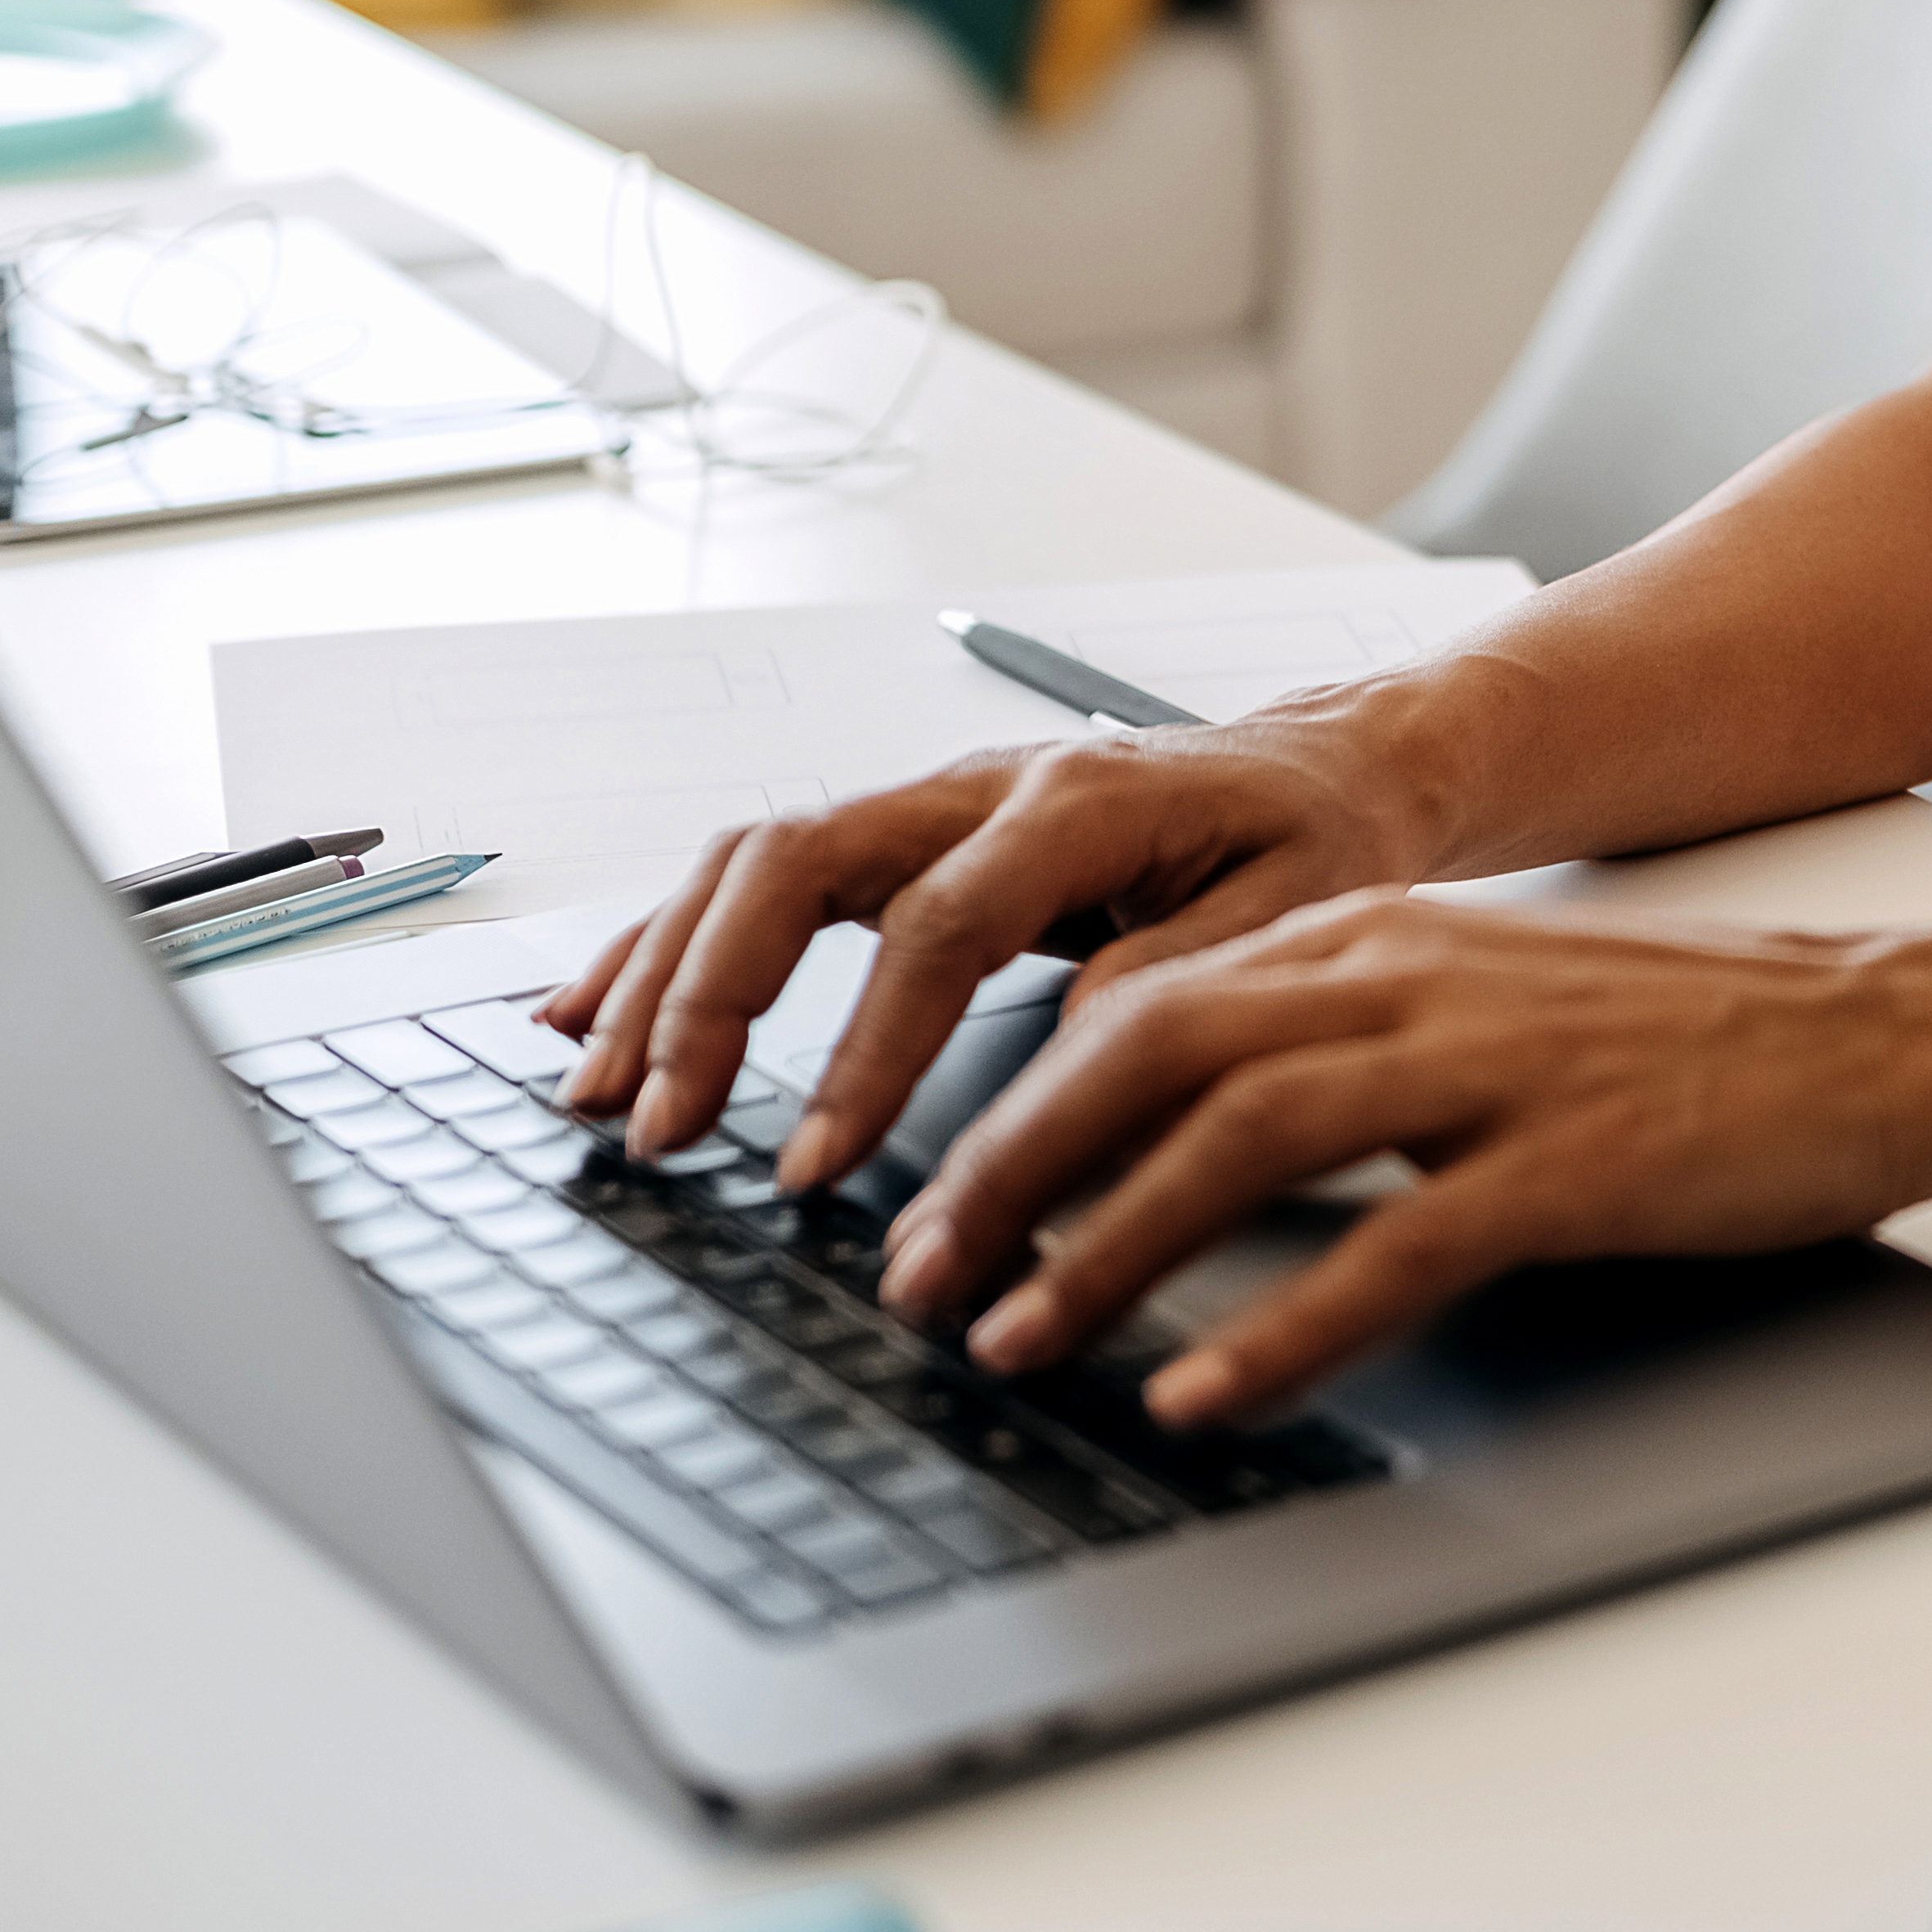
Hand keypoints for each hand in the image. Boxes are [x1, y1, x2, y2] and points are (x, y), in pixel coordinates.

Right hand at [537, 714, 1442, 1186]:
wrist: (1335, 766)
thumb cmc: (1316, 840)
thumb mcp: (1294, 916)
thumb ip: (1177, 983)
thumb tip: (1063, 1068)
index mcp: (1079, 802)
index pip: (937, 923)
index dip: (867, 1047)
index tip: (816, 1164)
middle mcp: (979, 784)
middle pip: (797, 862)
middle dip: (710, 996)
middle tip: (660, 1125)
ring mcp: (929, 802)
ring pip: (753, 861)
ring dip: (663, 973)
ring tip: (597, 1087)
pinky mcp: (904, 836)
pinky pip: (757, 874)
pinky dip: (669, 941)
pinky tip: (599, 1009)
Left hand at [871, 896, 1931, 1420]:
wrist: (1873, 1033)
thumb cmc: (1674, 1043)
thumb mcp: (1471, 1012)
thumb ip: (1329, 1052)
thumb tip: (1169, 1145)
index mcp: (1370, 940)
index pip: (1135, 1007)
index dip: (1007, 1111)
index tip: (925, 1210)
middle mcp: (1405, 981)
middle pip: (1147, 1056)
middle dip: (1008, 1174)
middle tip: (919, 1281)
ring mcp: (1485, 1068)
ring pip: (1239, 1139)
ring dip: (1107, 1249)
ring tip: (1021, 1342)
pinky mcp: (1566, 1160)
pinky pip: (1390, 1249)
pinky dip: (1280, 1328)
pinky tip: (1205, 1394)